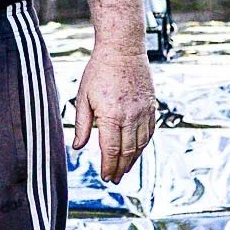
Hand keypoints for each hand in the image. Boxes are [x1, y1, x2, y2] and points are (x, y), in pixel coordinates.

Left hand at [72, 39, 157, 183]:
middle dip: (120, 168)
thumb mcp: (83, 96)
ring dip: (132, 160)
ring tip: (124, 170)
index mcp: (111, 115)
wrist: (123, 50)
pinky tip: (137, 152)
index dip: (108, 166)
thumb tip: (78, 147)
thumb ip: (82, 124)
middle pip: (127, 151)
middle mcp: (130, 116)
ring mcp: (144, 112)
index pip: (110, 149)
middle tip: (114, 179)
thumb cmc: (99, 71)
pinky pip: (150, 133)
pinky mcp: (151, 107)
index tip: (105, 177)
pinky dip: (143, 146)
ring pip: (140, 145)